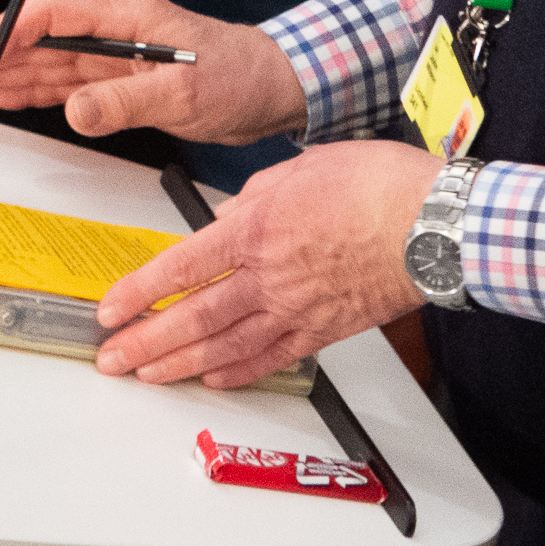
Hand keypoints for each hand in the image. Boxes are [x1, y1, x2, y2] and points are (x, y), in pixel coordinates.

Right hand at [0, 0, 305, 145]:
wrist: (276, 89)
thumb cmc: (242, 77)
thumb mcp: (185, 92)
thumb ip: (126, 102)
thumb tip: (75, 111)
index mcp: (127, 17)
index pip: (52, 14)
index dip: (9, 32)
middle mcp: (114, 31)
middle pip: (36, 36)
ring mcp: (114, 56)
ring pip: (43, 61)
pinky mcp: (119, 82)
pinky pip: (62, 84)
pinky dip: (29, 90)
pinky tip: (1, 94)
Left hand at [91, 139, 441, 388]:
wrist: (434, 223)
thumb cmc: (377, 185)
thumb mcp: (297, 167)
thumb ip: (253, 195)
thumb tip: (229, 215)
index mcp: (254, 230)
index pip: (179, 268)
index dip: (138, 293)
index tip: (110, 309)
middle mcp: (268, 276)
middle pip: (192, 317)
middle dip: (144, 342)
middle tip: (112, 359)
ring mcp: (296, 308)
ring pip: (225, 347)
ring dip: (180, 365)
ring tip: (148, 376)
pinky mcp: (326, 329)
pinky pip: (273, 357)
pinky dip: (239, 372)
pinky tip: (215, 378)